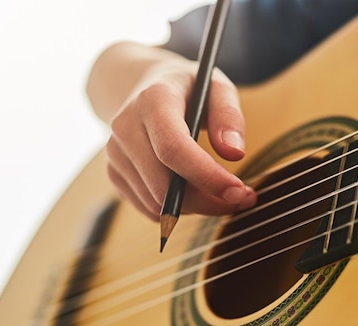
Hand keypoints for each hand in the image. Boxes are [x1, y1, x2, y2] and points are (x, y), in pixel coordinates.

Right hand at [96, 48, 256, 220]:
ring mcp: (115, 153)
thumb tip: (235, 153)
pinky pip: (148, 207)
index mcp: (151, 100)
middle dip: (208, 200)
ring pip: (156, 202)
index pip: (173, 148)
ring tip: (223, 194)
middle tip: (243, 198)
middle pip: (164, 185)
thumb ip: (229, 115)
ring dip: (197, 207)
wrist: (143, 85)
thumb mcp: (216, 87)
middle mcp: (125, 127)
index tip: (238, 191)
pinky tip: (197, 192)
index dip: (207, 176)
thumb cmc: (188, 88)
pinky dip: (178, 209)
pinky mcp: (114, 173)